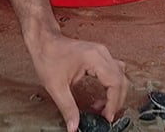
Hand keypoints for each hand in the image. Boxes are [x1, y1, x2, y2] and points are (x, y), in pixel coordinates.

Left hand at [4, 0, 127, 130]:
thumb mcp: (56, 87)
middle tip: (105, 115)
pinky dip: (112, 86)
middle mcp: (102, 53)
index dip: (113, 102)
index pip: (115, 83)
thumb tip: (74, 126)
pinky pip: (114, 72)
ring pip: (120, 76)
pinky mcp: (99, 55)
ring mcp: (102, 53)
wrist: (43, 41)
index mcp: (94, 58)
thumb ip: (67, 108)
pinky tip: (101, 96)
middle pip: (121, 80)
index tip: (107, 116)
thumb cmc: (48, 56)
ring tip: (102, 107)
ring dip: (115, 93)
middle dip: (116, 101)